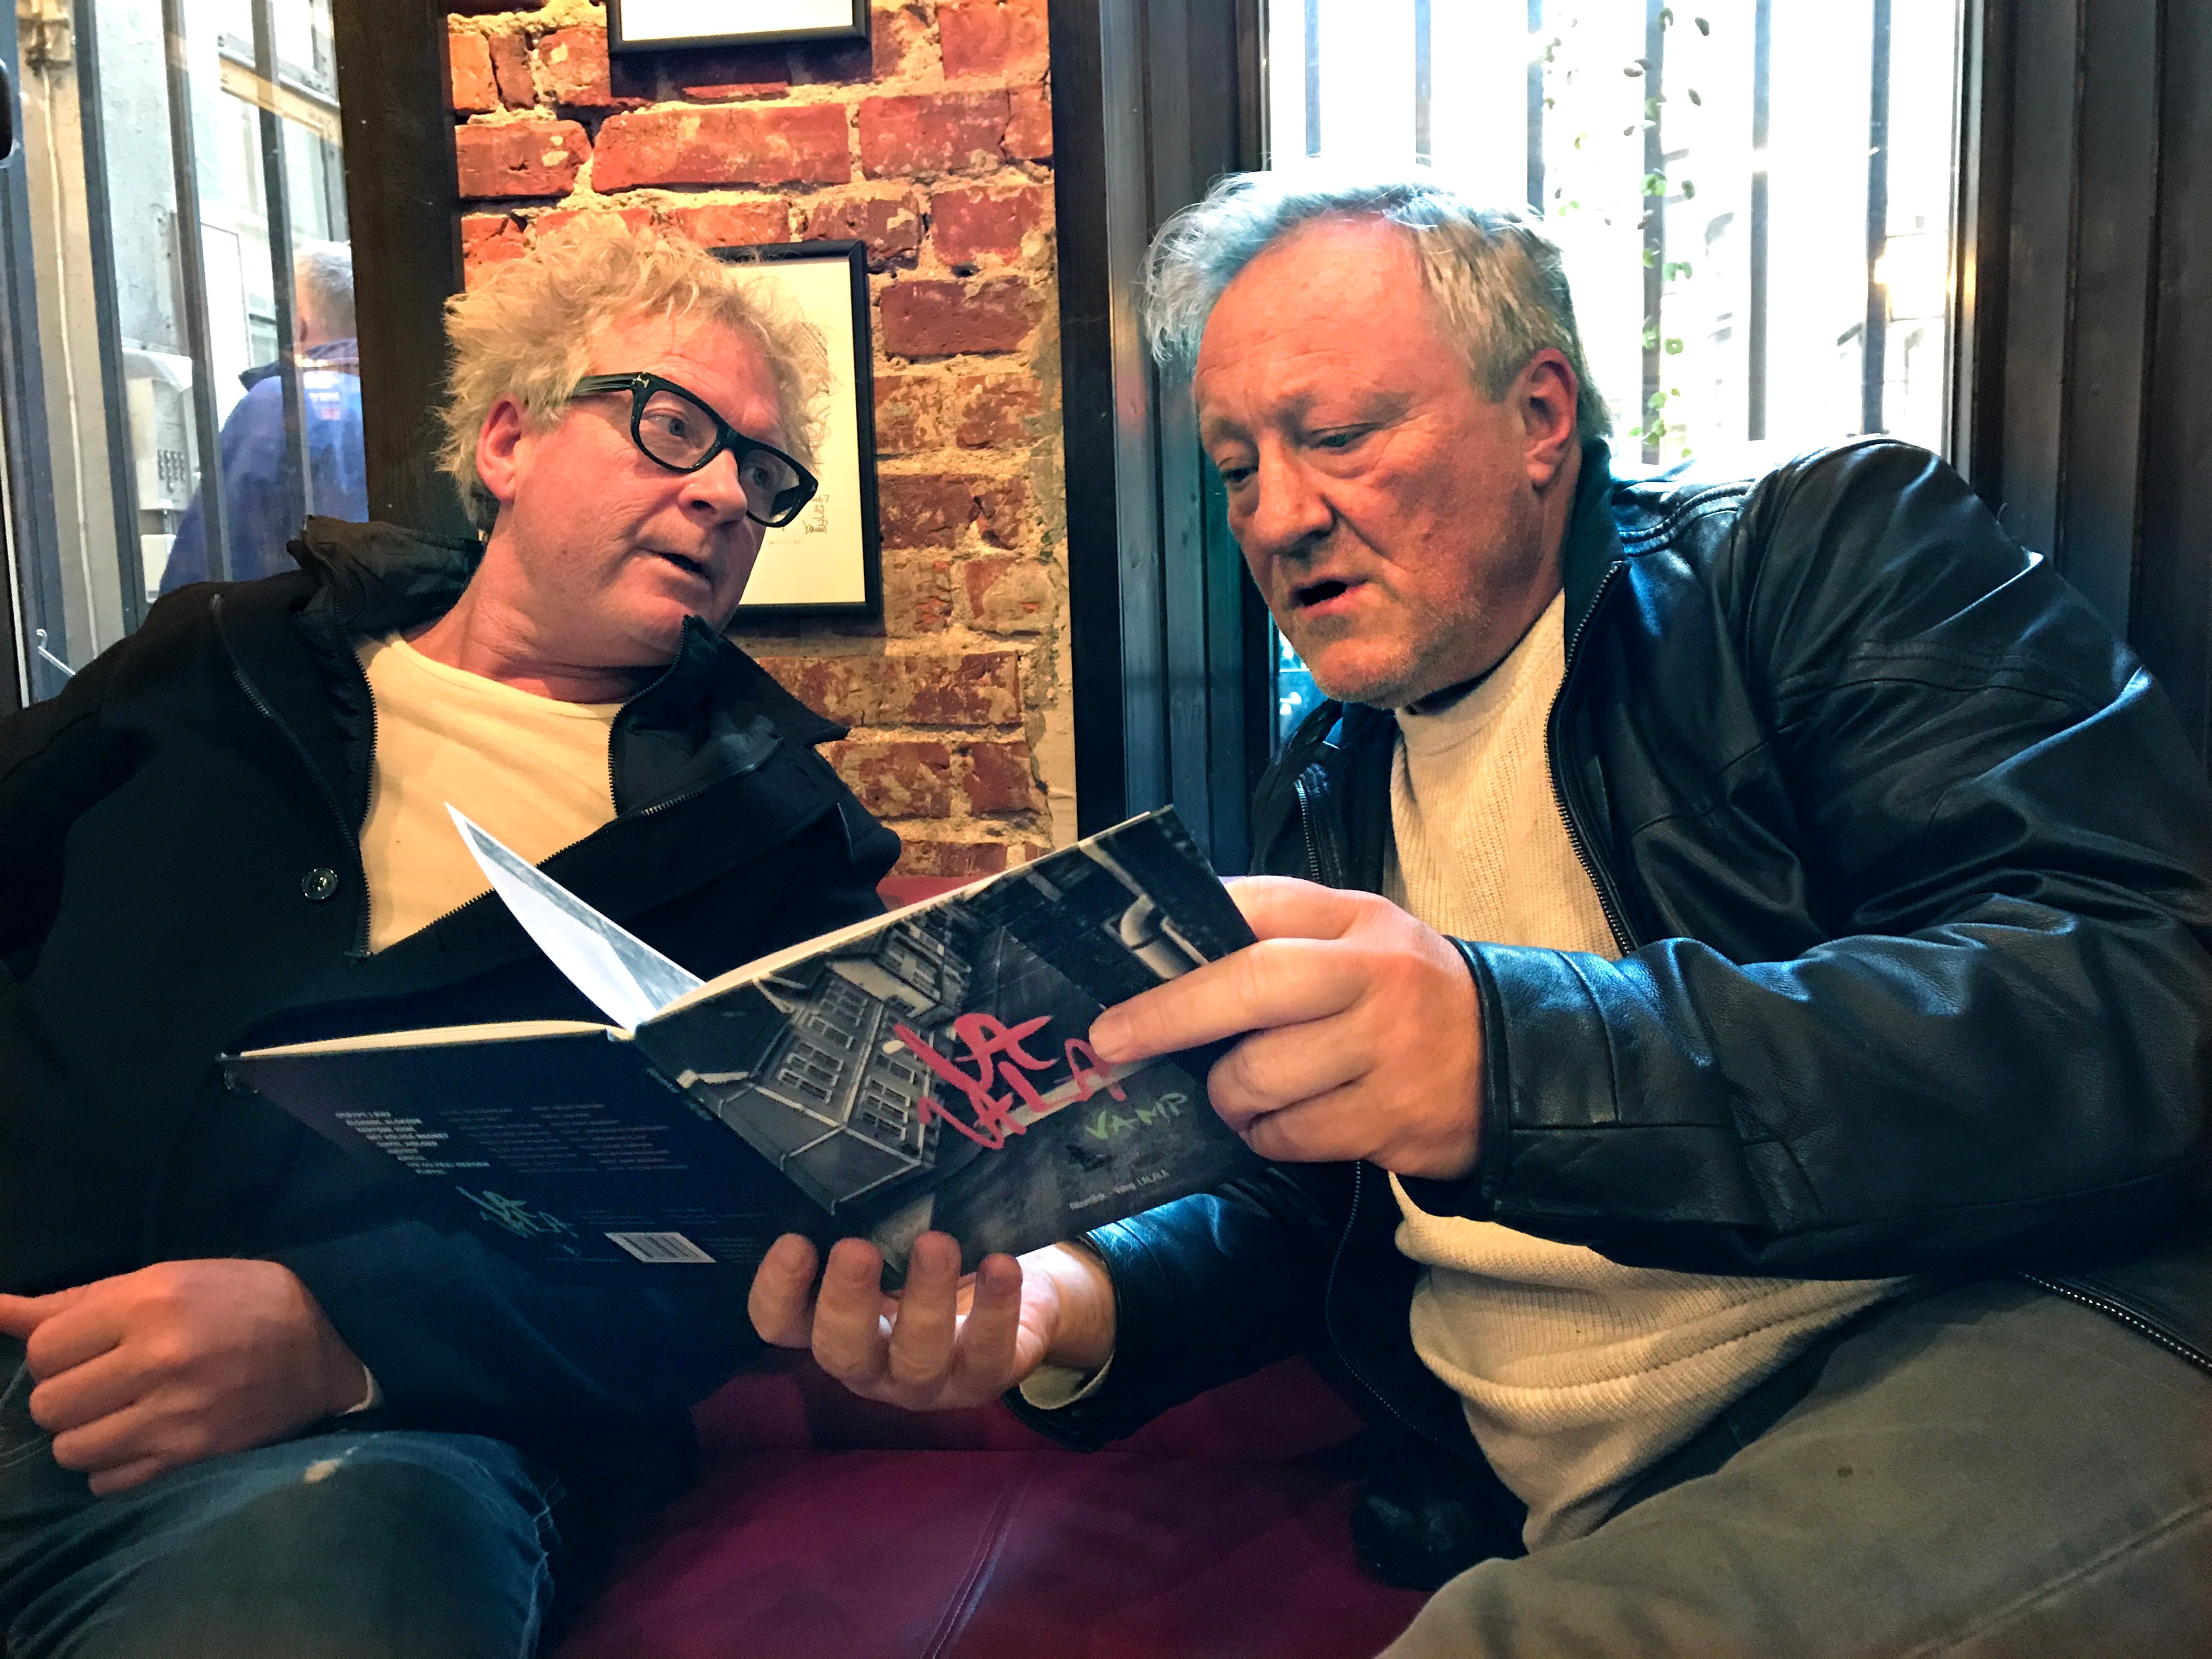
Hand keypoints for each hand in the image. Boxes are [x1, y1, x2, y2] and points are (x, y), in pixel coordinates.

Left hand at [0, 1260, 371, 1494]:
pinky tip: (143, 1439)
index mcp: (149, 1304)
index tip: (87, 1349)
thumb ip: (78, 1301)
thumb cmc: (242, 1301)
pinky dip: (115, 1467)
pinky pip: (107, 1483)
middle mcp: (159, 1359)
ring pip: (71, 1450)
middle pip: (49, 1405)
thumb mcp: (166, 1279)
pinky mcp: (193, 1456)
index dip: (57, 1352)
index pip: (43, 1349)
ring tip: (121, 1415)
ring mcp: (176, 1414)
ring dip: (86, 1436)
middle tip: (103, 1384)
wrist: (331, 1345)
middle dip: (66, 1396)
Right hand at [747, 1232, 1115, 1411]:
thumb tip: (849, 1160)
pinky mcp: (986, 1377)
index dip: (778, 1291)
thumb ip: (866, 1219)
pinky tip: (1000, 1265)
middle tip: (855, 1249)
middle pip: (841, 1351)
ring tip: (936, 1243)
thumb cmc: (936, 1253)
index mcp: (833, 1323)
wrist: (1020, 1285)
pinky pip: (989, 1353)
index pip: (782, 1324)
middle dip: (846, 1301)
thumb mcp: (894, 1238)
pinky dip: (995, 1308)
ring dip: (924, 1299)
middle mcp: (872, 1361)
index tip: (794, 1241)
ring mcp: (928, 1381)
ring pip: (917, 1358)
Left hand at [1088, 877, 1484, 1178]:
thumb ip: (1277, 932)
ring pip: (1260, 1076)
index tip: (1118, 969)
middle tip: (1114, 1042)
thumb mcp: (1356, 939)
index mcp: (1357, 920)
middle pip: (1251, 987)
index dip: (1182, 937)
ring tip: (1239, 1091)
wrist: (1510, 1064)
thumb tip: (1167, 948)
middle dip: (1168, 1016)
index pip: (1255, 910)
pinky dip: (1268, 1135)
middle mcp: (1374, 977)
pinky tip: (1280, 1121)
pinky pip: (1290, 1135)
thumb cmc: (1404, 997)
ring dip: (1228, 1095)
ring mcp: (1385, 1051)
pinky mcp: (1389, 1121)